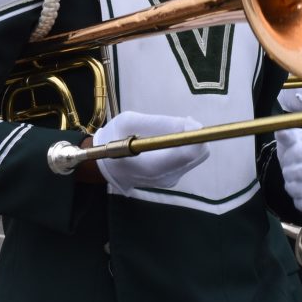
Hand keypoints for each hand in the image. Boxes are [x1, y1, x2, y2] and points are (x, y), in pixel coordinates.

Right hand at [92, 111, 208, 192]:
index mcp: (153, 166)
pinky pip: (189, 159)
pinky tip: (167, 140)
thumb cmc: (114, 138)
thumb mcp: (130, 121)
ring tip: (168, 131)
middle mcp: (166, 177)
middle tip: (180, 123)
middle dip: (195, 136)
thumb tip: (188, 124)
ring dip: (189, 140)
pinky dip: (185, 146)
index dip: (196, 135)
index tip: (188, 121)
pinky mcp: (172, 177)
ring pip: (197, 157)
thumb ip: (159, 123)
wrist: (102, 162)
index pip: (189, 154)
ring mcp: (170, 180)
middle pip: (199, 155)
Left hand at [275, 128, 301, 215]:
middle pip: (300, 173)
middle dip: (288, 174)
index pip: (299, 153)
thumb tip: (280, 131)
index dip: (288, 158)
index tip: (289, 159)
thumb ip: (288, 136)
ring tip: (294, 183)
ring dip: (291, 188)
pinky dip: (298, 201)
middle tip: (289, 173)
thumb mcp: (297, 139)